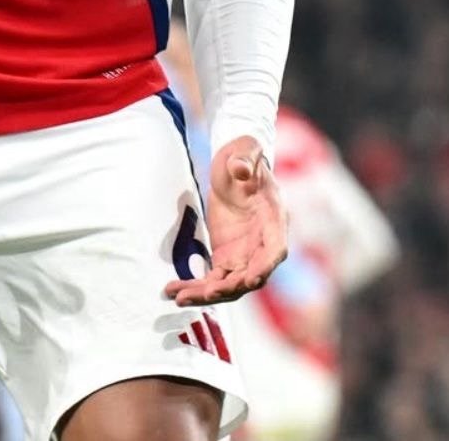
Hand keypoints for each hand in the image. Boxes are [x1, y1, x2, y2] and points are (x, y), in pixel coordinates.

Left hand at [164, 134, 286, 305]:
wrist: (234, 163)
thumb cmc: (244, 154)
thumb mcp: (245, 150)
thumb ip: (245, 159)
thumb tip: (240, 169)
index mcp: (274, 220)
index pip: (274, 250)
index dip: (264, 267)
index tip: (250, 279)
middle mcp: (262, 244)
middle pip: (249, 276)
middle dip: (229, 287)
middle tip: (206, 293)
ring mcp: (244, 254)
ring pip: (229, 284)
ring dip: (206, 294)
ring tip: (178, 297)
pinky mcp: (226, 256)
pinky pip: (213, 278)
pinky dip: (195, 286)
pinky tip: (173, 289)